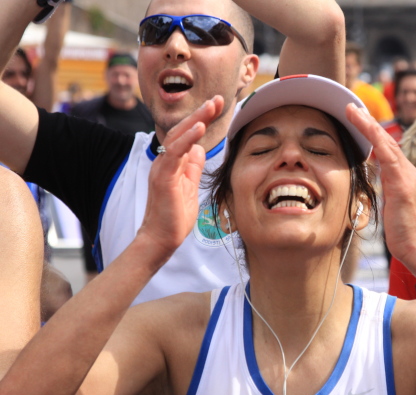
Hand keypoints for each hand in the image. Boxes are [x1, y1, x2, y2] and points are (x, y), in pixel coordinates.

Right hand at [138, 96, 224, 256]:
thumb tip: (200, 149)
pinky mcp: (163, 177)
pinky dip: (187, 139)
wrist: (161, 238)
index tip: (217, 105)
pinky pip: (174, 153)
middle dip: (201, 113)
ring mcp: (162, 168)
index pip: (187, 135)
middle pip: (182, 130)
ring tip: (211, 106)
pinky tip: (199, 128)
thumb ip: (193, 167)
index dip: (201, 119)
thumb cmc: (175, 216)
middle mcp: (164, 161)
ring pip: (178, 137)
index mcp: (172, 162)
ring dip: (195, 120)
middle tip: (218, 99)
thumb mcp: (190, 186)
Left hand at [346, 104, 415, 277]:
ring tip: (353, 111)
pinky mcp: (403, 184)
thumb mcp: (389, 206)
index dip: (370, 133)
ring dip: (368, 125)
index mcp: (402, 176)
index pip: (384, 149)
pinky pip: (388, 156)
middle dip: (368, 122)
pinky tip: (365, 127)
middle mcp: (407, 171)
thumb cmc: (403, 233)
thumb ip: (384, 191)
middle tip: (351, 106)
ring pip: (386, 143)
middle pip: (385, 140)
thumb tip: (373, 184)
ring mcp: (407, 176)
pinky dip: (376, 139)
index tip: (355, 119)